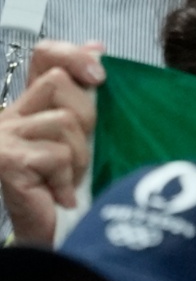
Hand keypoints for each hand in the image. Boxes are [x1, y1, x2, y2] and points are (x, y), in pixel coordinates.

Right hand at [0, 39, 103, 245]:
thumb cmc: (63, 184)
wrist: (46, 233)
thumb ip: (83, 93)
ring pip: (62, 121)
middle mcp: (9, 116)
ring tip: (68, 177)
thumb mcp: (78, 133)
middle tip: (79, 153)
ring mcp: (3, 137)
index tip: (100, 75)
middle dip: (86, 119)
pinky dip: (67, 177)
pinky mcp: (6, 160)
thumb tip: (99, 47)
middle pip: (60, 85)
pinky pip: (55, 154)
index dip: (73, 55)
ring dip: (78, 155)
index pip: (44, 56)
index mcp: (28, 105)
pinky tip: (60, 193)